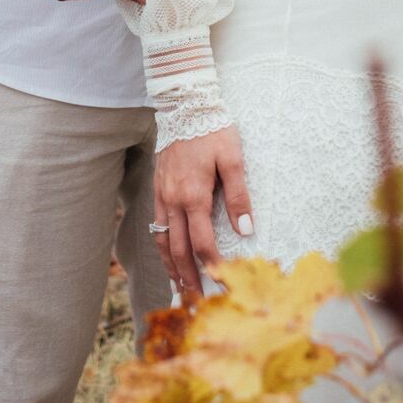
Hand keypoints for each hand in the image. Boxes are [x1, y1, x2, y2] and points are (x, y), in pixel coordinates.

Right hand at [151, 125, 252, 301]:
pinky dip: (161, 245)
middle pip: (177, 248)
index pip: (202, 242)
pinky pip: (156, 225)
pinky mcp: (158, 187)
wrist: (184, 105)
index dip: (212, 265)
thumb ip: (239, 196)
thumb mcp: (232, 158)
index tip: (222, 282)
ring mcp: (162, 194)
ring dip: (170, 265)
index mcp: (193, 195)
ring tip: (178, 285)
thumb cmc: (212, 130)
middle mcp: (173, 199)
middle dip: (187, 275)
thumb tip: (246, 230)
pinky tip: (168, 253)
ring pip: (162, 239)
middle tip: (195, 298)